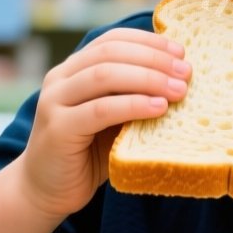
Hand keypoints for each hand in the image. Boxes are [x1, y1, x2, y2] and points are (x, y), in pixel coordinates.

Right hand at [20, 28, 189, 218]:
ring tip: (179, 90)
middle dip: (154, 59)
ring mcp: (54, 102)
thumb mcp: (114, 120)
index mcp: (73, 69)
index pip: (112, 40)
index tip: (181, 51)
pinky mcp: (58, 129)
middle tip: (186, 72)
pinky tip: (158, 108)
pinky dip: (133, 105)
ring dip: (148, 79)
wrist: (46, 192)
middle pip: (110, 53)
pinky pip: (100, 110)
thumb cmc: (88, 155)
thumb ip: (133, 98)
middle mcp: (59, 78)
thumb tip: (180, 81)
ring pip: (104, 76)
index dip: (148, 41)